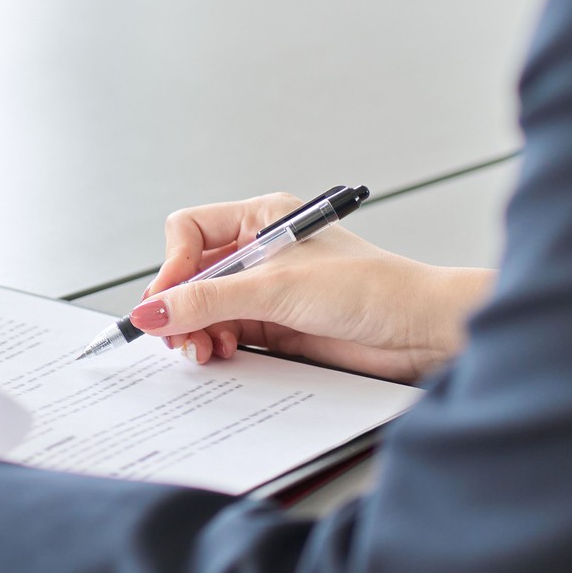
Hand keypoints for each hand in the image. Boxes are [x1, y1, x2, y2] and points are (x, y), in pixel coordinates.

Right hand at [132, 193, 493, 381]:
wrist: (418, 331)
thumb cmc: (370, 288)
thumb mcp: (277, 288)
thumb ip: (208, 300)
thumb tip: (153, 311)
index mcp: (261, 218)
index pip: (190, 231)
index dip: (173, 266)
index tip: (168, 300)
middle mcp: (260, 251)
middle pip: (193, 273)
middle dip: (180, 305)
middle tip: (175, 336)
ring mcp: (268, 289)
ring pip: (207, 307)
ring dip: (197, 330)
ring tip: (202, 350)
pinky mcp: (278, 324)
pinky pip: (228, 332)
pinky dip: (217, 344)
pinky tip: (224, 354)